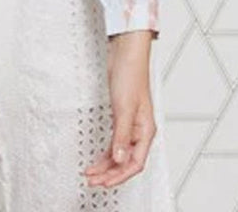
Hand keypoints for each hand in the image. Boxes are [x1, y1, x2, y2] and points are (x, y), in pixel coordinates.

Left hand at [84, 30, 156, 188]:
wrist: (126, 54)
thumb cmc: (131, 74)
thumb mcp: (124, 107)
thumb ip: (121, 135)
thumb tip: (118, 158)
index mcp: (146, 130)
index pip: (135, 162)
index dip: (120, 175)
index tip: (104, 182)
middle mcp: (139, 130)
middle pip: (126, 161)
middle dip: (110, 173)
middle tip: (93, 181)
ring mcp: (130, 124)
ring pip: (119, 153)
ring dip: (106, 165)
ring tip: (91, 174)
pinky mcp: (120, 117)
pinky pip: (114, 142)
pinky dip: (106, 152)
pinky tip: (97, 159)